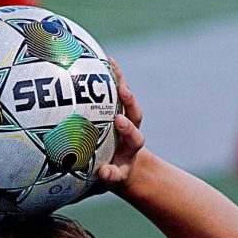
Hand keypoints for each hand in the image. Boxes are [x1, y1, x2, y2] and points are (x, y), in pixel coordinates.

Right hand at [76, 58, 144, 201]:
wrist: (120, 164)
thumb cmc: (112, 173)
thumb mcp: (111, 179)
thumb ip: (108, 176)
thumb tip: (103, 173)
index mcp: (132, 145)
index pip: (134, 136)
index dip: (128, 128)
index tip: (119, 121)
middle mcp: (131, 129)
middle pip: (135, 113)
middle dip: (129, 103)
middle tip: (121, 91)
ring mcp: (125, 117)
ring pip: (126, 98)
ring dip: (120, 81)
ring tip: (111, 63)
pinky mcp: (117, 109)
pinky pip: (114, 91)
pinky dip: (110, 76)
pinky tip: (102, 58)